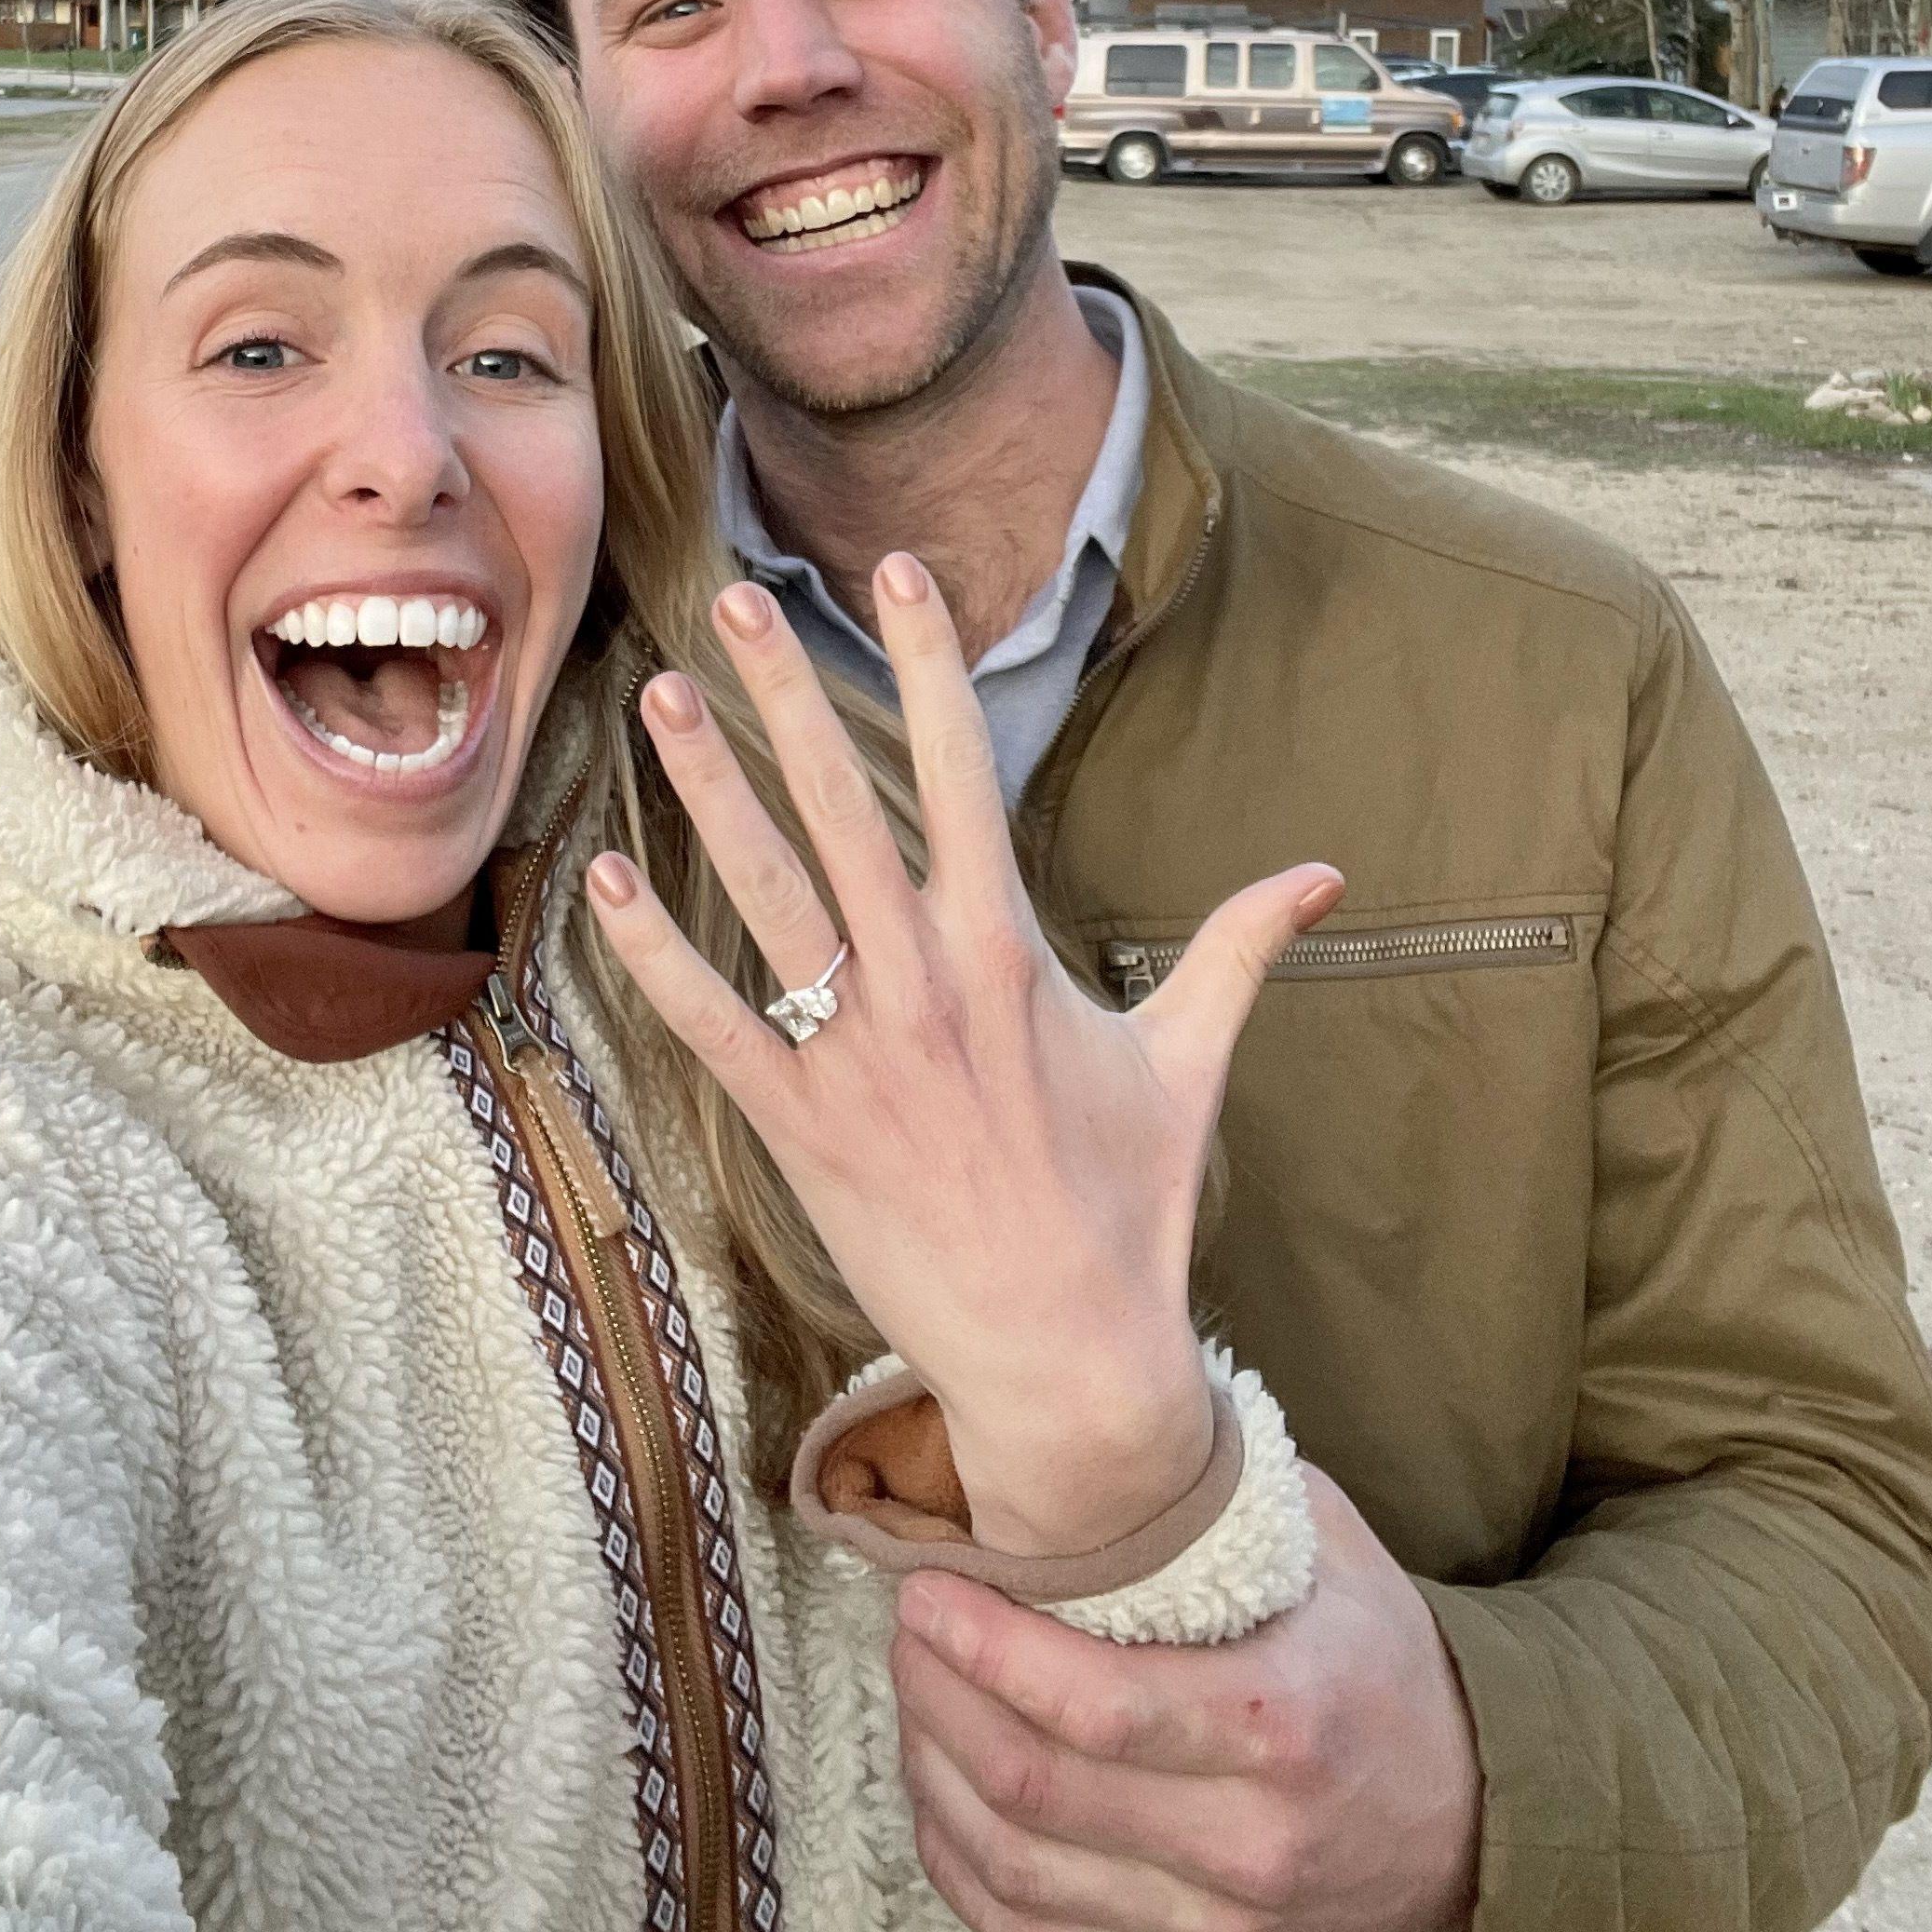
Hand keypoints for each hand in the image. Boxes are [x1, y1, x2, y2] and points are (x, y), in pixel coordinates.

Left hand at [580, 557, 1339, 1558]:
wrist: (1069, 1358)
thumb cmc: (1129, 1208)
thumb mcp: (1188, 1062)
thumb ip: (1239, 950)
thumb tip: (1323, 874)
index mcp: (1008, 948)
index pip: (960, 769)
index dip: (926, 663)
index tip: (897, 573)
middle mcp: (924, 982)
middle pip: (842, 804)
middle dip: (785, 694)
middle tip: (731, 599)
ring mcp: (854, 1053)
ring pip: (765, 894)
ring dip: (708, 792)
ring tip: (659, 699)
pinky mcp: (800, 1128)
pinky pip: (712, 1025)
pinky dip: (655, 955)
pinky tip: (607, 882)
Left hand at [887, 1463, 1484, 1931]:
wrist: (1470, 1822)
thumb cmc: (1379, 1659)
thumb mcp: (1327, 1546)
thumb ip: (1215, 1487)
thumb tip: (1093, 1398)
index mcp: (1283, 1723)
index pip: (1096, 1706)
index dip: (985, 1648)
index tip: (926, 1587)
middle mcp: (1250, 1843)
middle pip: (1037, 1788)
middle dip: (940, 1696)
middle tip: (909, 1626)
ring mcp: (1219, 1929)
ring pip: (1017, 1871)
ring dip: (932, 1777)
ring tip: (914, 1696)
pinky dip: (960, 1872)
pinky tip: (938, 1796)